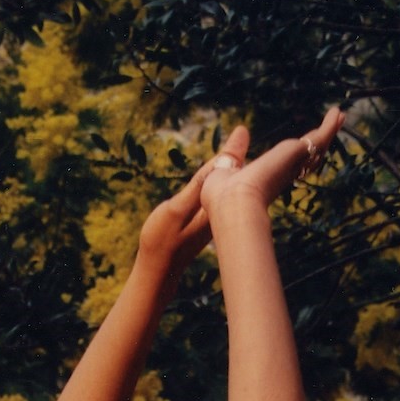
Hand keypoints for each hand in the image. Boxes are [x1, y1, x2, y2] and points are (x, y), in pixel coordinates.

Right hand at [133, 127, 251, 281]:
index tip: (241, 130)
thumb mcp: (176, 209)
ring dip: (229, 170)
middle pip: (228, 180)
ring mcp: (210, 219)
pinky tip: (219, 179)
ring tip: (237, 149)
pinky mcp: (203, 224)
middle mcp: (216, 211)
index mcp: (212, 205)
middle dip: (235, 158)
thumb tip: (220, 163)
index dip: (231, 151)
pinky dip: (217, 183)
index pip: (224, 173)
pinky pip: (214, 198)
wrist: (157, 270)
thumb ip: (197, 186)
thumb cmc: (162, 240)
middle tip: (242, 133)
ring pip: (223, 190)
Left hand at [206, 105, 343, 219]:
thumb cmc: (222, 197)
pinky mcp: (297, 153)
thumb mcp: (223, 167)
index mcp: (267, 180)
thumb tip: (241, 130)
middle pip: (308, 156)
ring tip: (339, 117)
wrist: (233, 204)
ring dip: (329, 131)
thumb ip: (233, 152)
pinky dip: (329, 126)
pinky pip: (318, 138)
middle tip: (332, 128)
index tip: (304, 146)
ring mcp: (293, 164)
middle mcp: (284, 173)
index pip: (286, 166)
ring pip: (317, 147)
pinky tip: (337, 112)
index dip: (297, 156)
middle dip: (320, 142)